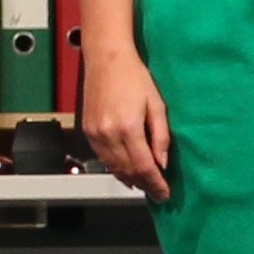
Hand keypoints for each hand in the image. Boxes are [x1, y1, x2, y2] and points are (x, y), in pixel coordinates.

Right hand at [78, 36, 170, 200]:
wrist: (106, 59)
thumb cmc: (134, 76)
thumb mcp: (156, 105)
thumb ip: (161, 136)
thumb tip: (163, 162)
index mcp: (128, 128)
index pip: (144, 167)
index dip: (156, 184)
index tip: (165, 193)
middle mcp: (109, 135)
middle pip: (128, 171)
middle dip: (145, 185)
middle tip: (157, 193)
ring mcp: (95, 135)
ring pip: (114, 168)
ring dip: (130, 179)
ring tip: (144, 186)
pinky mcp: (88, 131)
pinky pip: (103, 159)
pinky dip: (116, 169)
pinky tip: (126, 172)